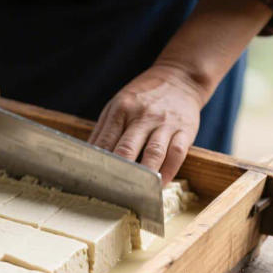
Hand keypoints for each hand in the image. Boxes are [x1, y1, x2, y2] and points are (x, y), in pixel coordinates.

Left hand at [88, 64, 205, 184]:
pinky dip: (168, 172)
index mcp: (121, 109)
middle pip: (127, 149)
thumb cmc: (143, 97)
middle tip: (111, 194)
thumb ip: (104, 131)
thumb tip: (87, 158)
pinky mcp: (185, 129)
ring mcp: (165, 123)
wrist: (179, 78)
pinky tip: (160, 185)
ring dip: (145, 176)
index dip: (99, 164)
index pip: (106, 142)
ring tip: (136, 195)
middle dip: (119, 173)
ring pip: (153, 153)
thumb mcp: (118, 105)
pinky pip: (176, 154)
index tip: (93, 183)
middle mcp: (143, 115)